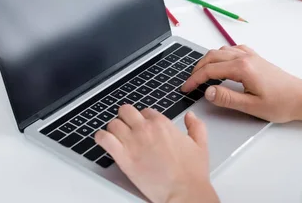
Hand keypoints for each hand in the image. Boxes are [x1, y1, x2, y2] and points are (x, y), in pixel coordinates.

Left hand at [95, 106, 218, 202]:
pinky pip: (103, 138)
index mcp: (162, 123)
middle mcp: (145, 129)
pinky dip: (101, 138)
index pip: (145, 111)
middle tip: (128, 129)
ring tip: (116, 137)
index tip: (144, 128)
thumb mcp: (200, 144)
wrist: (184, 191)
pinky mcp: (122, 157)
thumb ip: (196, 126)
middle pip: (126, 111)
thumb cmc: (191, 172)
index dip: (144, 119)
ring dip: (114, 129)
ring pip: (113, 123)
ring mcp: (132, 142)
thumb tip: (190, 116)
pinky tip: (104, 142)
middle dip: (126, 119)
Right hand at [181, 46, 301, 122]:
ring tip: (200, 75)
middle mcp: (245, 57)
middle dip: (197, 69)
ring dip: (207, 61)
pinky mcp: (255, 57)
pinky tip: (220, 65)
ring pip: (220, 51)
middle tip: (189, 82)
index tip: (186, 88)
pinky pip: (231, 50)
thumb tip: (208, 91)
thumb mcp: (252, 106)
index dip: (194, 79)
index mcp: (242, 68)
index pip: (210, 70)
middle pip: (212, 57)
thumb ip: (227, 98)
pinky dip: (220, 55)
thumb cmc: (282, 103)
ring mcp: (250, 55)